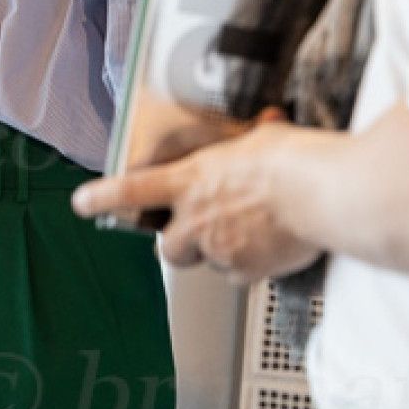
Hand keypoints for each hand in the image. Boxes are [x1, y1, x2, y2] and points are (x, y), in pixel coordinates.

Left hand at [71, 112, 322, 283]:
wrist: (327, 194)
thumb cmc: (297, 161)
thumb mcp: (259, 140)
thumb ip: (244, 148)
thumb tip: (262, 131)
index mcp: (191, 179)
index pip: (131, 190)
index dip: (101, 198)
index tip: (81, 203)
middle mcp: (196, 217)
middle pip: (168, 247)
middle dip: (179, 242)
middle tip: (201, 230)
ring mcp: (219, 248)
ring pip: (207, 262)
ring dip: (218, 252)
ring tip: (251, 231)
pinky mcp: (245, 272)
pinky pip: (238, 277)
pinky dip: (249, 267)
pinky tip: (271, 246)